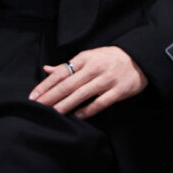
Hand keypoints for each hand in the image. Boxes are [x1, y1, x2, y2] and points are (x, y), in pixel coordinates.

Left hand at [28, 46, 147, 119]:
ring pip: (81, 94)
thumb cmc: (109, 58)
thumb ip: (68, 65)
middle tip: (37, 107)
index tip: (33, 96)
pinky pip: (101, 102)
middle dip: (51, 97)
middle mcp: (93, 68)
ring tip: (52, 113)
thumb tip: (46, 69)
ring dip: (65, 104)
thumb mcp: (88, 56)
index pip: (60, 73)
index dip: (46, 85)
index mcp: (84, 58)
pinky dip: (88, 109)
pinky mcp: (118, 91)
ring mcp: (106, 80)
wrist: (139, 58)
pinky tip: (77, 116)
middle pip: (68, 84)